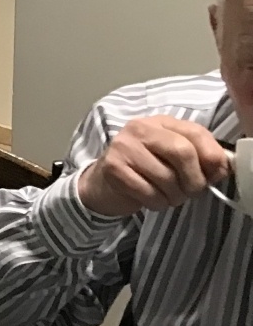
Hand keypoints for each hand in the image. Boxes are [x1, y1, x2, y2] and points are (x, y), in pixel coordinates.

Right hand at [77, 115, 229, 216]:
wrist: (102, 183)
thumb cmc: (144, 170)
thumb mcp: (173, 158)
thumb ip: (200, 159)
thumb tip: (222, 168)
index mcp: (161, 122)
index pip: (196, 132)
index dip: (212, 157)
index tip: (214, 174)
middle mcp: (140, 128)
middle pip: (182, 152)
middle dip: (194, 180)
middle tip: (191, 191)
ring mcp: (124, 146)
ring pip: (166, 177)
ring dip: (174, 196)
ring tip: (168, 196)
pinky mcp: (113, 167)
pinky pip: (149, 192)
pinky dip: (157, 203)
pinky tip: (152, 199)